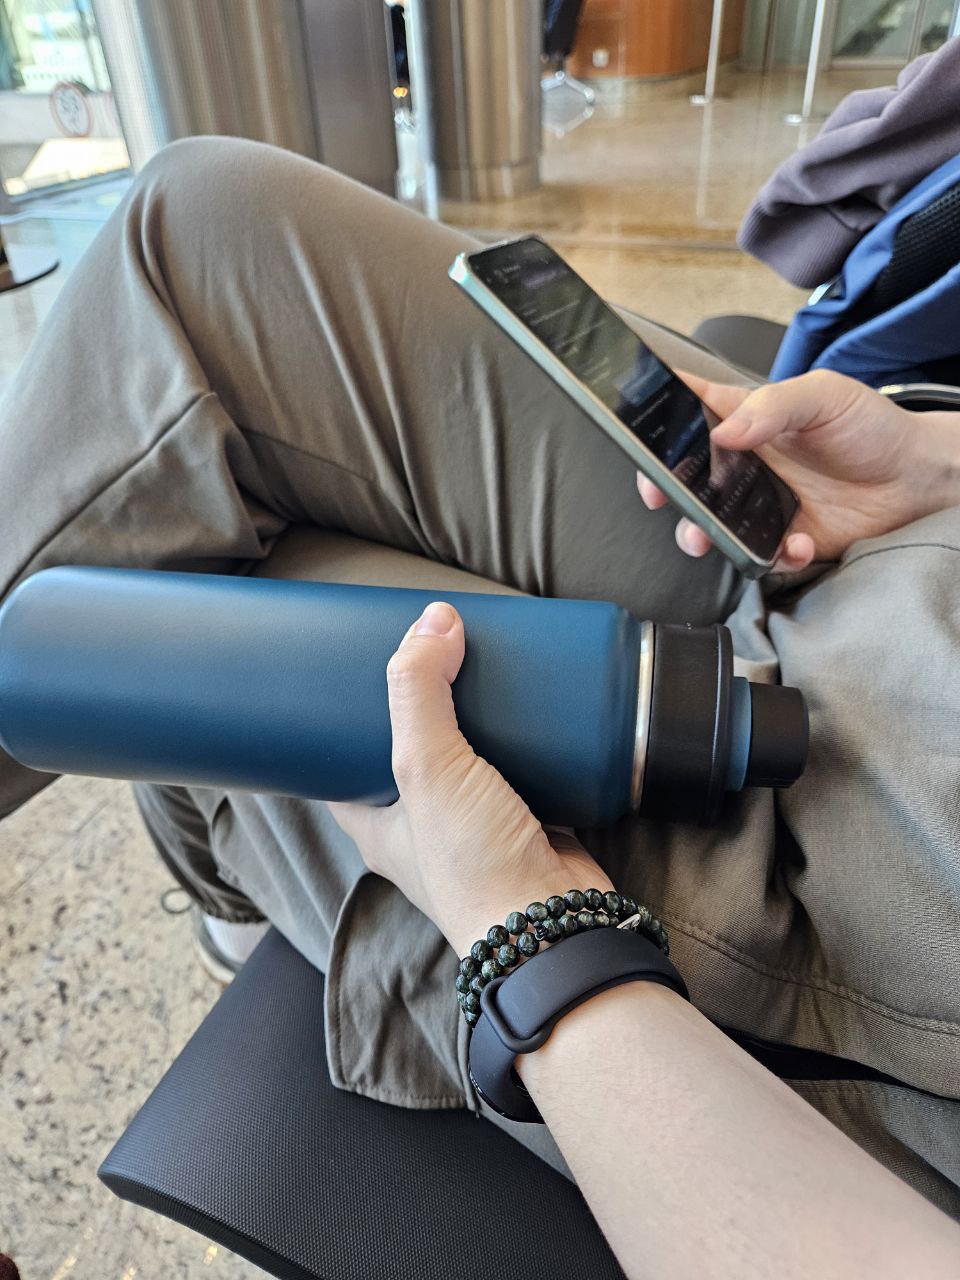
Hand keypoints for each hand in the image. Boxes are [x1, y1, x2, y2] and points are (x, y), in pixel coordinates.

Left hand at [329, 602, 612, 959]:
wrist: (555, 924)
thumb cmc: (473, 864)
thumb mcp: (426, 769)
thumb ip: (421, 692)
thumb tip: (433, 619)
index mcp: (376, 823)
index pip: (340, 762)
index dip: (341, 717)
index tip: (353, 668)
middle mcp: (420, 824)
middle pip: (410, 749)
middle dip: (420, 703)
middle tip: (427, 650)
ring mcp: (475, 822)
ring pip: (467, 754)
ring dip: (475, 714)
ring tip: (476, 658)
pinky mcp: (525, 817)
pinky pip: (519, 764)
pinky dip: (523, 734)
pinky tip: (529, 698)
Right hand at [638, 369, 959, 571]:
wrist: (916, 479)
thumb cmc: (871, 427)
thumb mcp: (824, 395)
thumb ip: (773, 406)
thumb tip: (725, 433)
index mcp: (747, 418)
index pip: (690, 409)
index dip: (658, 419)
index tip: (637, 431)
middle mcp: (744, 463)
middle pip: (685, 475)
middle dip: (664, 489)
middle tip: (660, 496)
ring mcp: (759, 504)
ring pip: (709, 525)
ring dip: (700, 535)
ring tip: (705, 538)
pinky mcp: (782, 539)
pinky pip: (760, 556)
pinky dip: (773, 555)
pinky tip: (796, 541)